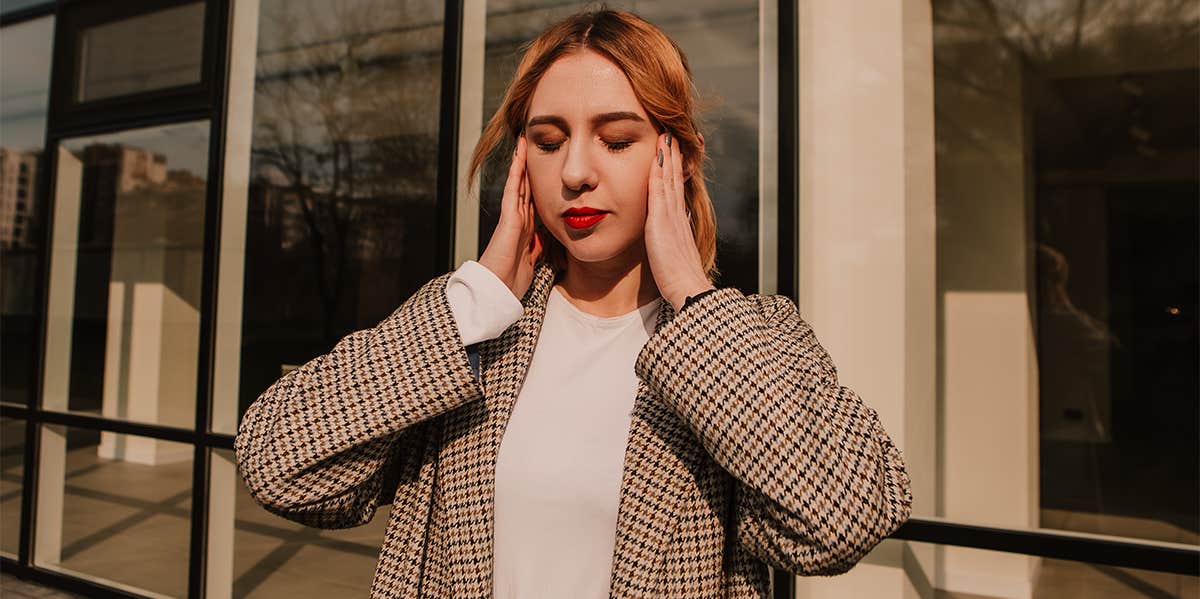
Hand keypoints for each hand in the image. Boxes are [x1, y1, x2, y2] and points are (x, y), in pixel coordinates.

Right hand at [479, 136, 543, 299]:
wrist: (496, 291)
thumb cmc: (510, 281)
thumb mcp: (532, 261)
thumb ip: (536, 247)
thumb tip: (544, 236)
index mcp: (523, 230)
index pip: (531, 201)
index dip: (535, 185)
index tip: (541, 170)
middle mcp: (516, 220)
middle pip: (524, 187)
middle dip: (527, 168)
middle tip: (530, 146)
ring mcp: (511, 217)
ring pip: (518, 184)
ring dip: (521, 164)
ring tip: (523, 143)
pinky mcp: (508, 218)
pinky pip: (513, 190)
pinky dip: (516, 173)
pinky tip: (519, 157)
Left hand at [645, 131, 713, 311]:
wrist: (688, 288)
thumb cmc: (679, 278)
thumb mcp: (676, 253)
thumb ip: (674, 239)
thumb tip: (675, 229)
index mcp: (679, 221)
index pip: (676, 188)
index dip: (676, 169)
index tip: (674, 152)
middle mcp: (677, 214)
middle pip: (675, 177)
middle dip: (674, 155)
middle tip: (673, 134)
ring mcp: (671, 215)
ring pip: (669, 178)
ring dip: (668, 155)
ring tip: (667, 135)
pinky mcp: (662, 221)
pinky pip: (659, 189)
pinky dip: (659, 170)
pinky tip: (657, 155)